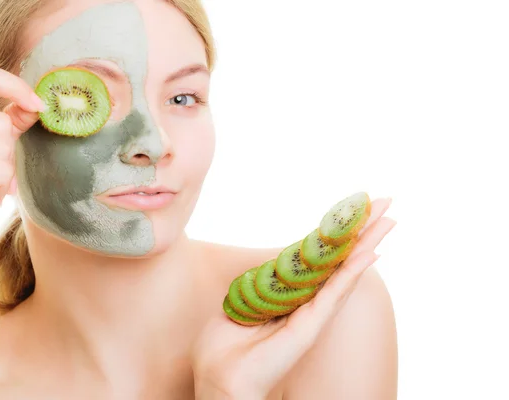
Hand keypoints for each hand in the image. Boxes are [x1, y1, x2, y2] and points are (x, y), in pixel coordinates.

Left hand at [193, 198, 394, 399]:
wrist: (221, 378)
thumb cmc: (224, 347)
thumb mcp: (240, 305)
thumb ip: (260, 287)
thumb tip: (268, 271)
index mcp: (289, 293)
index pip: (318, 257)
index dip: (336, 233)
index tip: (353, 209)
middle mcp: (306, 300)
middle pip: (339, 258)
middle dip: (362, 230)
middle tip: (386, 202)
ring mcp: (312, 311)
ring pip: (345, 269)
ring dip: (368, 241)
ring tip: (389, 217)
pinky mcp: (310, 324)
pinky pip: (336, 290)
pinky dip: (354, 268)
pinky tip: (372, 249)